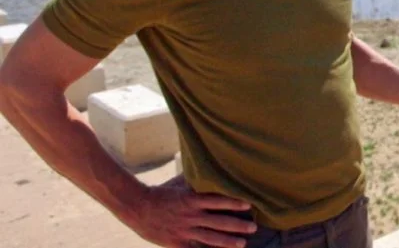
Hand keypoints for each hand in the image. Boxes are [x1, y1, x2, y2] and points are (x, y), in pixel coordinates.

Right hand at [126, 175, 256, 247]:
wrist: (137, 207)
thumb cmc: (161, 193)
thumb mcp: (179, 184)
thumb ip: (195, 179)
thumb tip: (208, 166)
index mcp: (192, 199)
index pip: (217, 200)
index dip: (234, 203)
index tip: (249, 205)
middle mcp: (191, 216)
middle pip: (219, 222)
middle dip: (238, 225)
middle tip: (253, 228)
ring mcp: (185, 230)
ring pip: (211, 238)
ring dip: (228, 241)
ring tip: (242, 244)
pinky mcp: (177, 242)